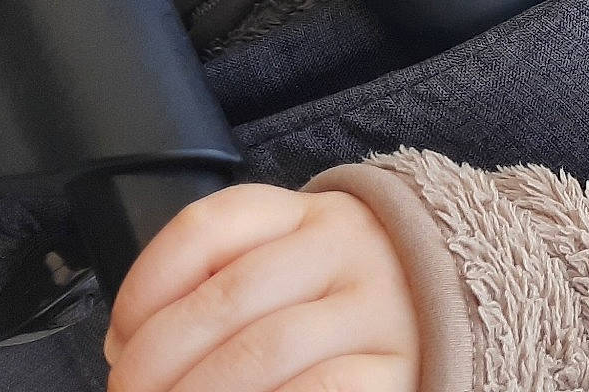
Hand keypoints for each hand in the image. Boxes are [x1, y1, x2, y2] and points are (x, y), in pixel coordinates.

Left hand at [104, 183, 418, 391]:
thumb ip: (227, 282)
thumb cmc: (354, 303)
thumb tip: (127, 346)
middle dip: (155, 363)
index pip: (210, 228)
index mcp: (311, 214)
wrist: (470, 311)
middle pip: (224, 299)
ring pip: (261, 351)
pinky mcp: (402, 366)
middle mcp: (348, 248)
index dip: (144, 287)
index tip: (118, 339)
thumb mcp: (301, 263)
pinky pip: (318, 391)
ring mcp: (379, 308)